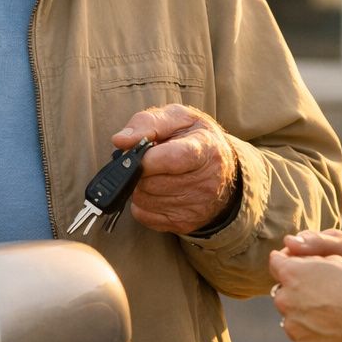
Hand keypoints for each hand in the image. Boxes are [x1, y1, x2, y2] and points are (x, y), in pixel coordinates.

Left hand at [113, 104, 237, 235]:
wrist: (221, 168)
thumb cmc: (194, 138)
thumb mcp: (178, 117)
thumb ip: (148, 123)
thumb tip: (120, 140)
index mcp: (206, 149)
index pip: (173, 159)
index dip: (147, 159)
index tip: (136, 154)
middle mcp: (206, 182)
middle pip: (152, 183)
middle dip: (140, 170)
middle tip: (147, 161)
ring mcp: (196, 207)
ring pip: (145, 200)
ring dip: (140, 186)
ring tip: (154, 174)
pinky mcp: (184, 224)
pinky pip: (144, 215)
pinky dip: (142, 202)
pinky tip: (156, 189)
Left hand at [269, 243, 341, 341]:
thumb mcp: (333, 260)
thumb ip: (309, 260)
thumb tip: (301, 263)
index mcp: (290, 273)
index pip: (275, 263)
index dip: (286, 262)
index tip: (296, 267)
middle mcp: (284, 298)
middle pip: (283, 292)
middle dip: (295, 292)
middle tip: (319, 294)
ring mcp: (291, 324)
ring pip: (291, 316)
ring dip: (302, 313)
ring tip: (328, 314)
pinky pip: (302, 335)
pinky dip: (312, 332)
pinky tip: (331, 328)